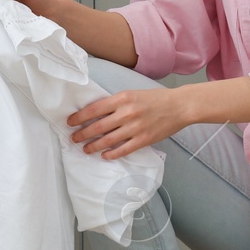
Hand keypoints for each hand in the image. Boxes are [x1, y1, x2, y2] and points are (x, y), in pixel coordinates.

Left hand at [67, 87, 191, 159]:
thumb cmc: (155, 99)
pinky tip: (104, 155)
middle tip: (73, 138)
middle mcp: (126, 113)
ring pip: (107, 140)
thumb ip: (115, 103)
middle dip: (82, 134)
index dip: (79, 117)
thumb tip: (96, 113)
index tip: (70, 122)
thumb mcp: (132, 94)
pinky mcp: (144, 139)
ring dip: (93, 146)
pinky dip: (111, 154)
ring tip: (85, 149)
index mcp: (122, 98)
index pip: (94, 109)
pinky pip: (123, 150)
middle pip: (97, 126)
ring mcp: (135, 128)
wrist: (179, 106)